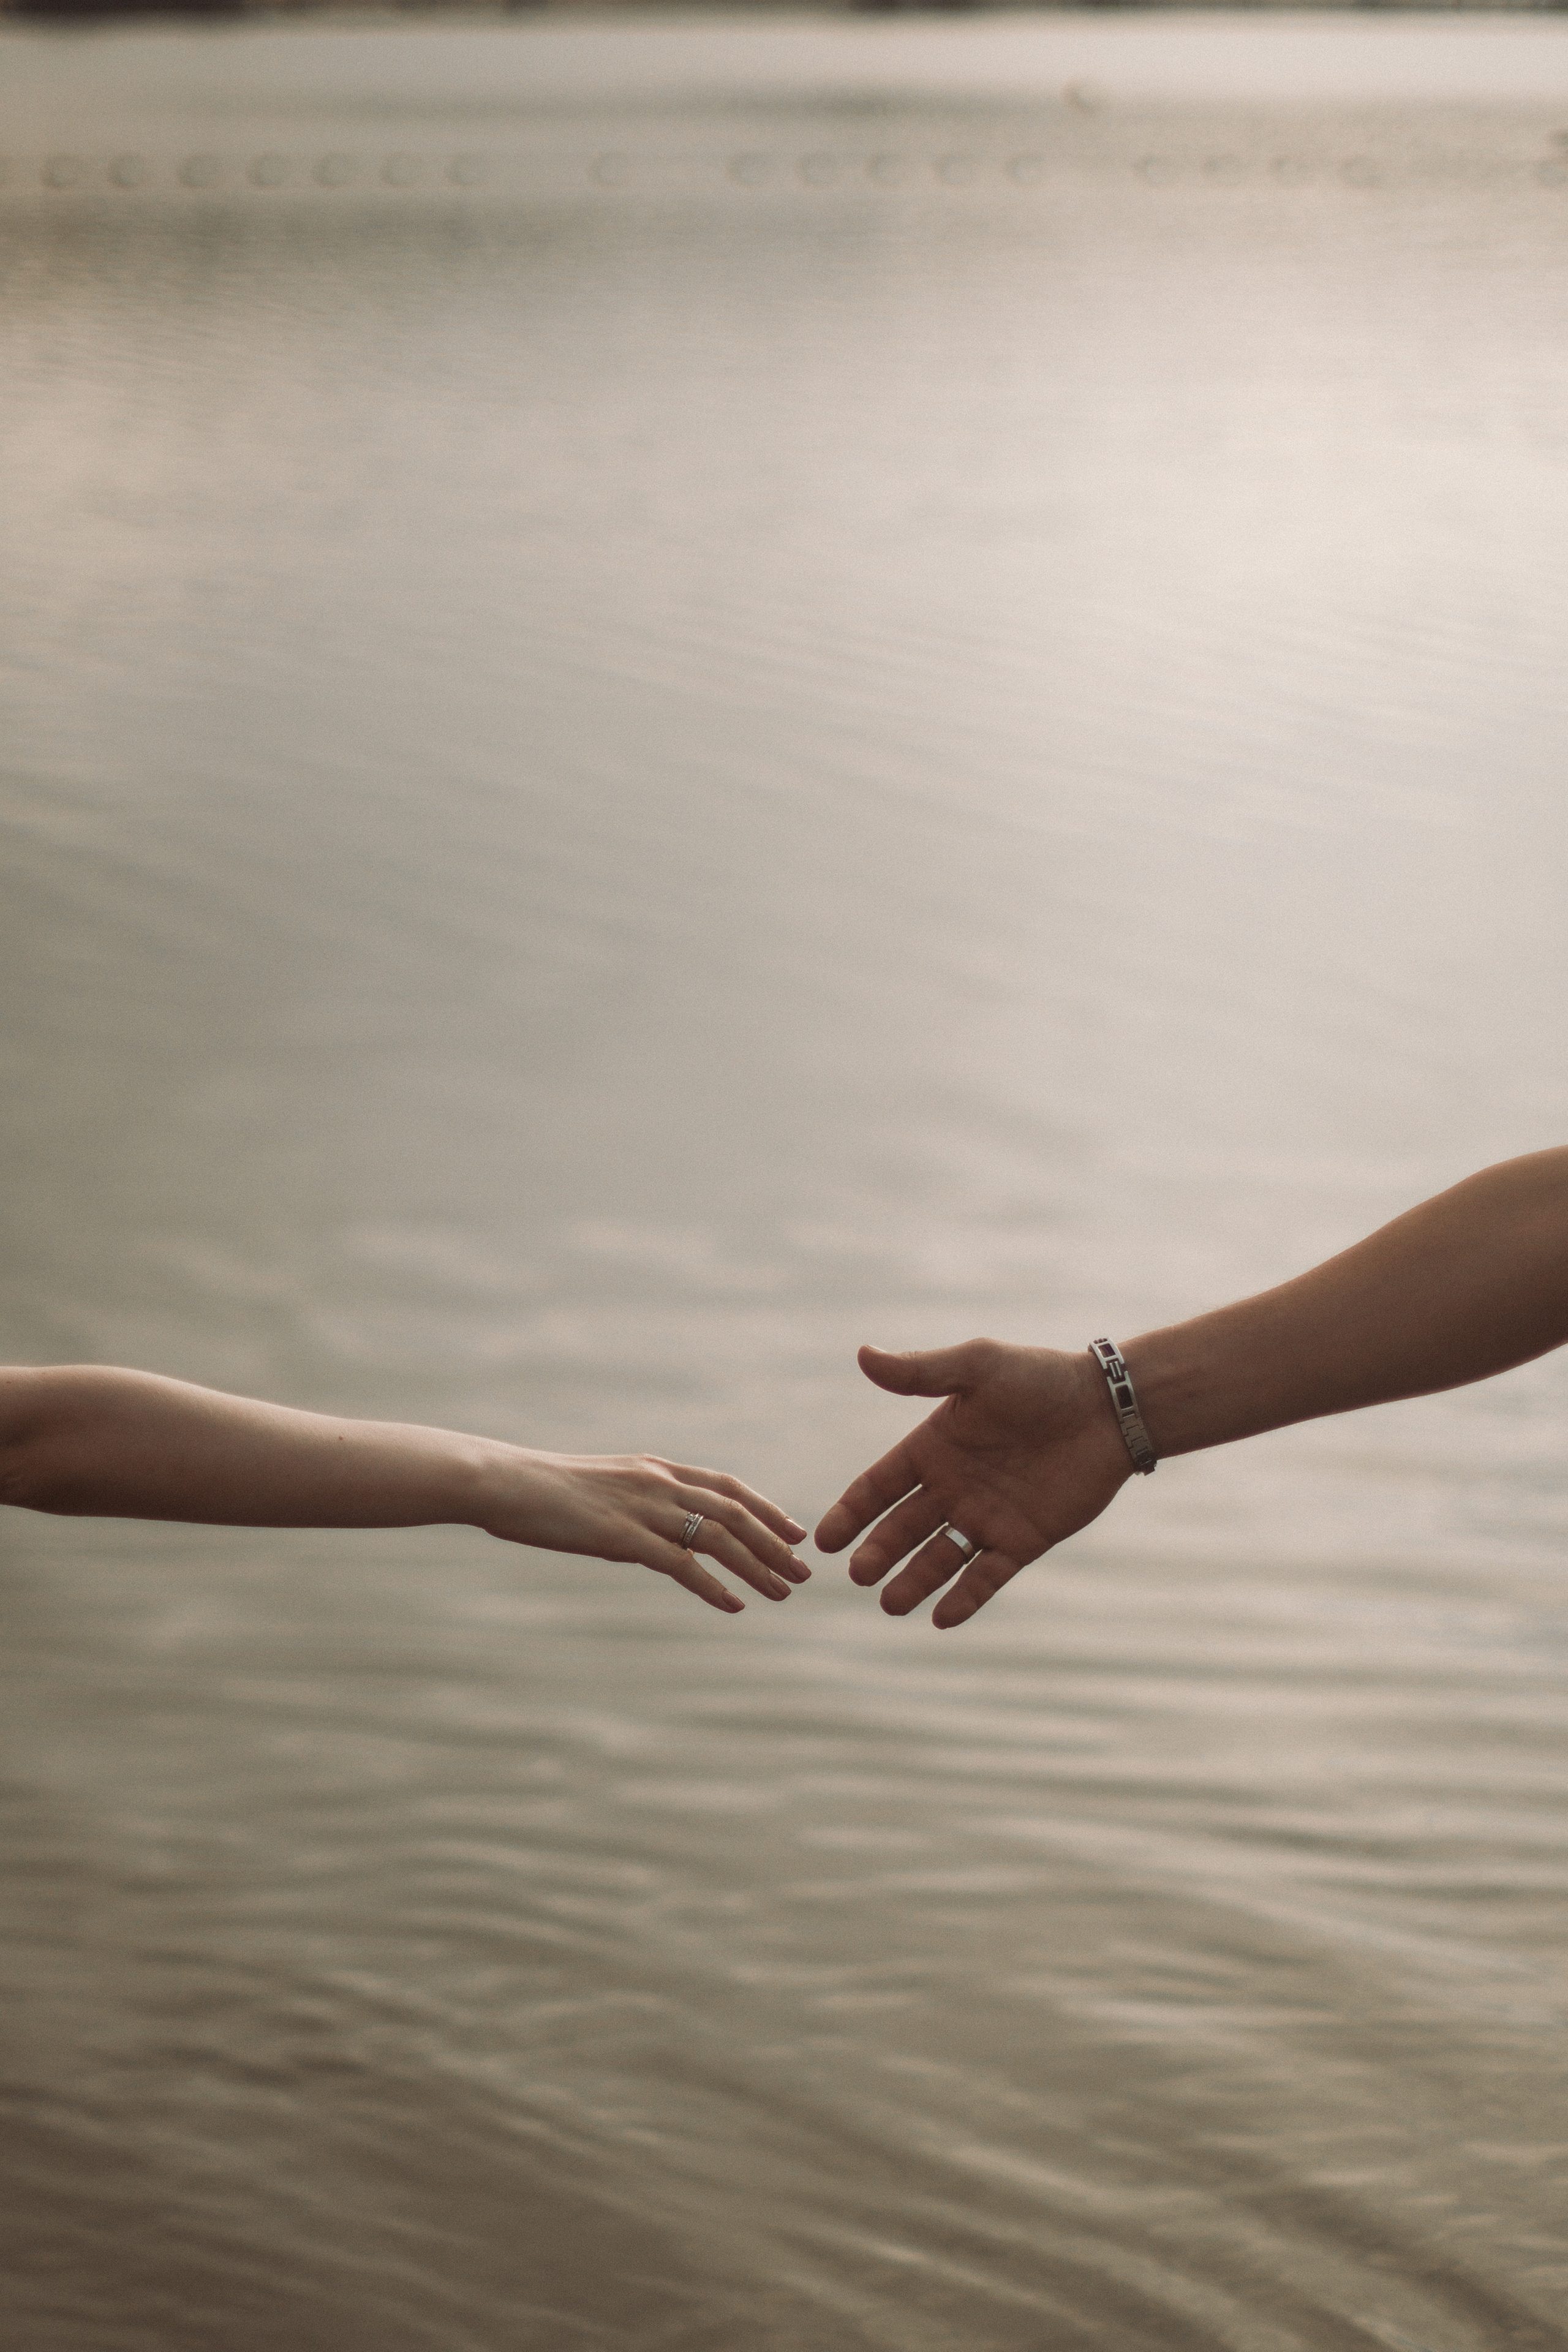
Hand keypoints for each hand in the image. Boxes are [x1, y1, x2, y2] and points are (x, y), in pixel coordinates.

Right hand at [480, 1450, 810, 1614]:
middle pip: (734, 1513)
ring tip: (783, 1593)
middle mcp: (658, 1483)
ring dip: (756, 1567)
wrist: (505, 1482)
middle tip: (804, 1571)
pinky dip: (713, 1586)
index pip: (727, 1486)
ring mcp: (642, 1508)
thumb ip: (640, 1512)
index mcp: (656, 1469)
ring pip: (717, 1538)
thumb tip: (661, 1546)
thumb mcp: (605, 1494)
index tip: (795, 1531)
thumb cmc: (545, 1492)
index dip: (766, 1508)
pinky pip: (680, 1564)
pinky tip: (734, 1605)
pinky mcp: (622, 1536)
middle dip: (773, 1543)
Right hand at [814, 1340, 1132, 1628]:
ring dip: (913, 1582)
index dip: (851, 1512)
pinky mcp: (1022, 1540)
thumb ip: (921, 1372)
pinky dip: (965, 1598)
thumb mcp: (978, 1368)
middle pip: (902, 1528)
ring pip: (938, 1558)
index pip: (879, 1487)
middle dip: (878, 1553)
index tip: (825, 1540)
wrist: (1107, 1408)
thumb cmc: (1040, 1379)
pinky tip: (942, 1618)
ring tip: (889, 1604)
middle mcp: (953, 1487)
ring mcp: (986, 1517)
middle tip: (858, 1576)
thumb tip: (863, 1355)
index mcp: (934, 1448)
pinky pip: (986, 1576)